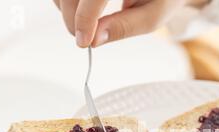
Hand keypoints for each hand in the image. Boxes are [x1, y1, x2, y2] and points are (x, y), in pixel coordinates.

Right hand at [53, 0, 198, 47]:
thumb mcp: (152, 16)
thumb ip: (125, 27)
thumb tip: (95, 39)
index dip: (85, 17)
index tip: (84, 42)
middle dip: (72, 17)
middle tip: (84, 39)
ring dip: (66, 9)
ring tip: (87, 26)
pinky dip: (65, 1)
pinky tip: (81, 12)